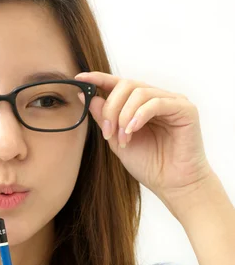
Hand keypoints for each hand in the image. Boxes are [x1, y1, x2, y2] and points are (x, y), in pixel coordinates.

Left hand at [75, 71, 213, 208]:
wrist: (172, 185)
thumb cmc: (149, 165)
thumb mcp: (116, 140)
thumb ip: (103, 118)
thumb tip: (85, 95)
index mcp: (140, 105)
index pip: (118, 84)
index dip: (98, 79)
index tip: (79, 79)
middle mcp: (156, 98)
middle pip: (126, 85)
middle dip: (111, 108)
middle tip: (107, 132)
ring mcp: (172, 102)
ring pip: (140, 92)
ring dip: (124, 116)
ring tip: (123, 139)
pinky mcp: (185, 109)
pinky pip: (157, 102)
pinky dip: (140, 115)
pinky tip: (133, 130)